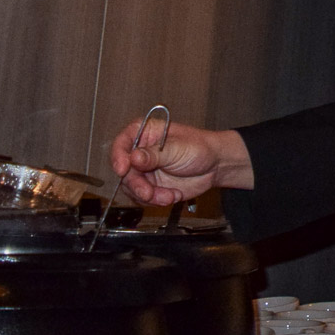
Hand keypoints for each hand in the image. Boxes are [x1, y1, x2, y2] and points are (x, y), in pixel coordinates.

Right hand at [109, 119, 253, 205]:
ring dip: (148, 196)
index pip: (122, 142)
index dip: (118, 156)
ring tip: (168, 196)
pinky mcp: (150, 186)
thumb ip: (155, 154)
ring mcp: (144, 171)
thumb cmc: (200, 148)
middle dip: (136, 185)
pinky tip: (171, 196)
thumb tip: (134, 157)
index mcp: (145, 133)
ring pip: (131, 187)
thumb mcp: (178, 148)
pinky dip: (155, 201)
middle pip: (123, 170)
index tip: (123, 169)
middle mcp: (140, 152)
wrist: (215, 166)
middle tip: (148, 193)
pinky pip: (142, 198)